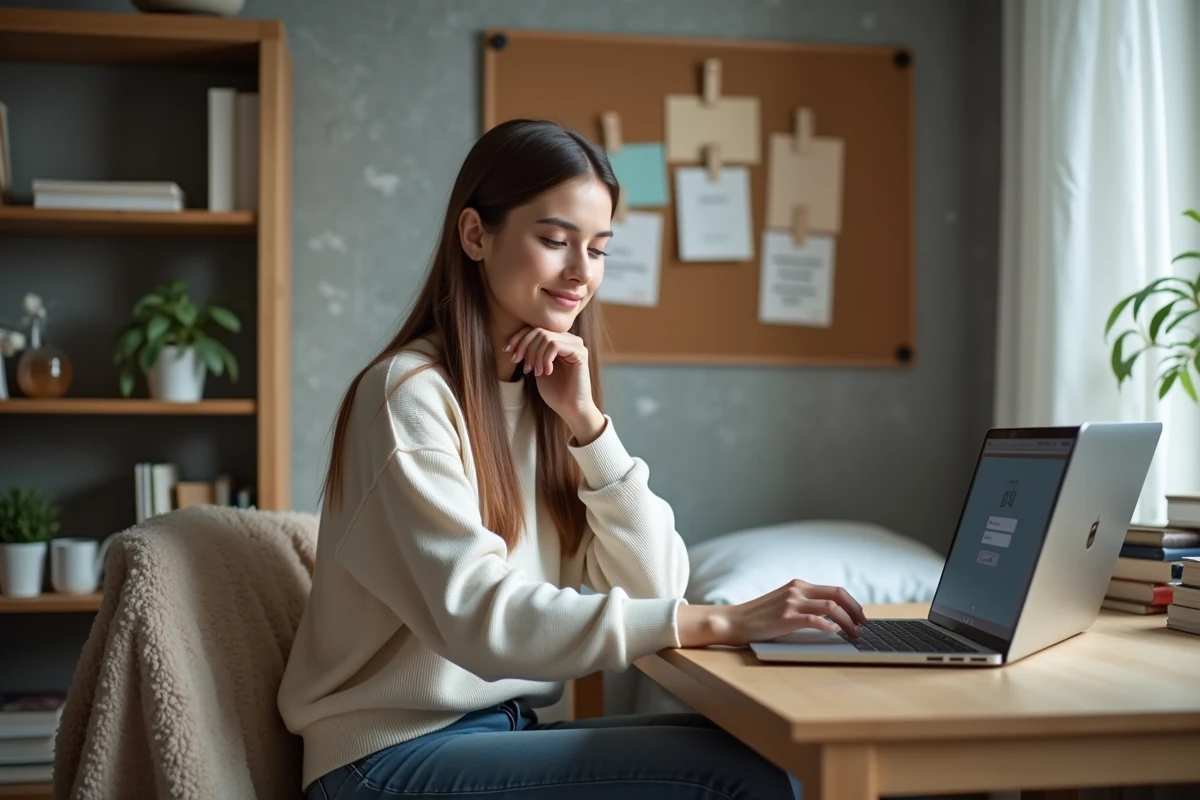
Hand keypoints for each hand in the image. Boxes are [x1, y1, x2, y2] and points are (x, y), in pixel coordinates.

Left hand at [504, 326, 602, 441]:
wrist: (570, 408)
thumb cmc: (555, 391)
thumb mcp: (537, 368)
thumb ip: (531, 353)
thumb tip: (513, 342)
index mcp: (559, 341)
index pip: (535, 328)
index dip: (519, 338)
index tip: (507, 351)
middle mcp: (569, 339)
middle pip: (539, 331)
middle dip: (525, 348)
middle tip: (524, 367)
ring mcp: (576, 344)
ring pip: (545, 337)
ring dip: (535, 356)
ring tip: (536, 372)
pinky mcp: (580, 352)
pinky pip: (554, 345)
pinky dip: (545, 359)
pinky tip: (547, 372)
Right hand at [676, 580, 868, 647]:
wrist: (734, 621)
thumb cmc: (758, 617)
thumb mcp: (783, 603)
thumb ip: (803, 604)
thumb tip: (830, 618)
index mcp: (798, 585)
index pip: (834, 590)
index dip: (852, 603)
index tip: (860, 616)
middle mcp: (797, 590)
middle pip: (838, 594)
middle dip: (856, 610)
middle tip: (864, 625)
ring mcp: (791, 603)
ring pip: (831, 607)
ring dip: (848, 622)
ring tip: (854, 634)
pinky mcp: (786, 617)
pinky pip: (815, 620)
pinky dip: (829, 626)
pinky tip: (834, 633)